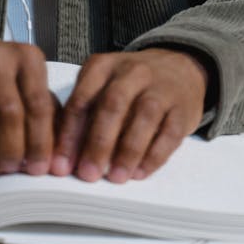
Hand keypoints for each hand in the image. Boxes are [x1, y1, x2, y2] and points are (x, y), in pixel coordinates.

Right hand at [0, 34, 55, 178]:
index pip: (38, 104)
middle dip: (13, 150)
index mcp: (25, 56)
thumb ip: (48, 113)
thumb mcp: (28, 82)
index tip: (38, 169)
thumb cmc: (0, 77)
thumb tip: (58, 161)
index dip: (40, 142)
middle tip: (12, 169)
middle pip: (8, 113)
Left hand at [50, 48, 208, 182]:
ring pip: (143, 117)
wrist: (178, 69)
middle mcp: (132, 72)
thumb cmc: (130, 86)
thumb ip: (85, 113)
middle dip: (98, 143)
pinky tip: (139, 173)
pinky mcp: (182, 108)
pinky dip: (154, 156)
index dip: (70, 134)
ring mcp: (160, 88)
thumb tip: (65, 156)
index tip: (60, 165)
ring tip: (115, 177)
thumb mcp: (103, 85)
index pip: (82, 99)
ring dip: (127, 151)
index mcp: (103, 66)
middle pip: (112, 105)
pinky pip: (169, 133)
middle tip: (88, 174)